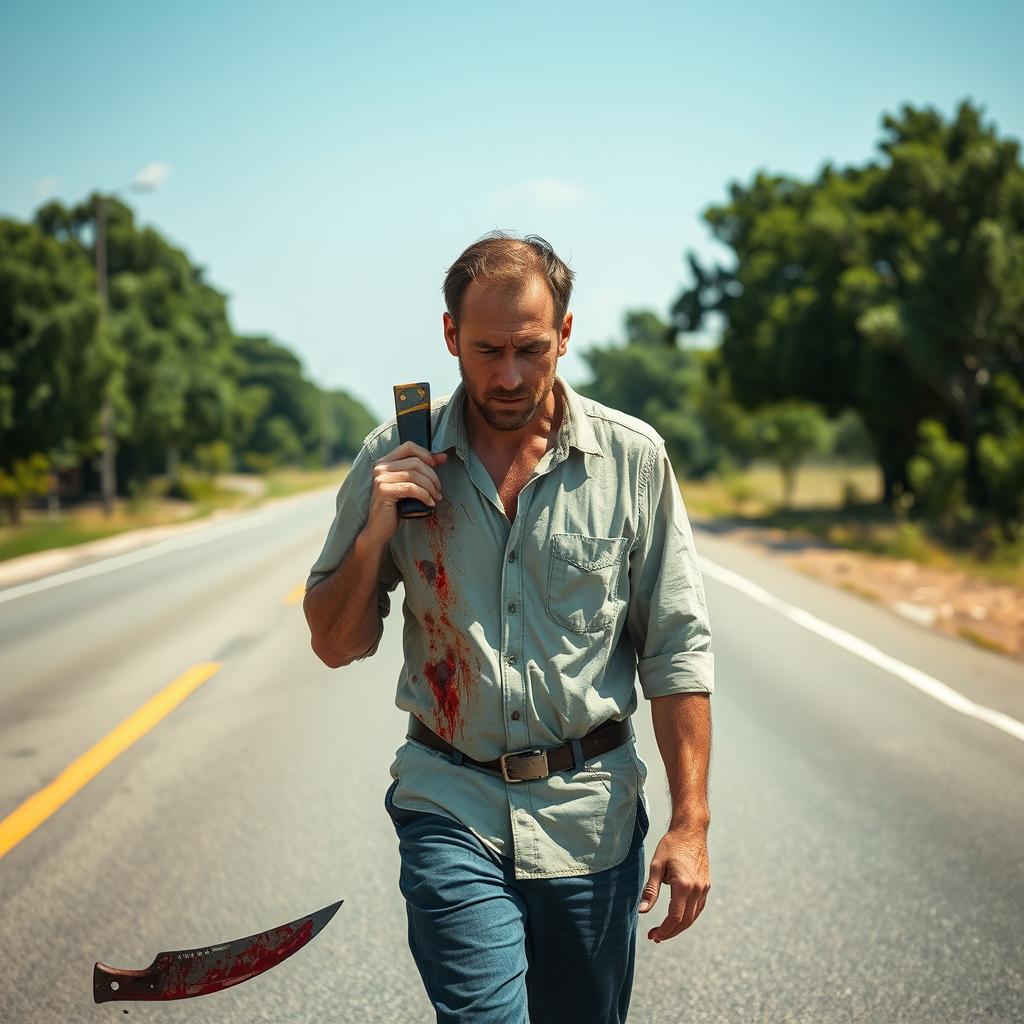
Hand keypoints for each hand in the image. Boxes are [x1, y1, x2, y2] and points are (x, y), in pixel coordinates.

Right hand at [366, 441, 447, 542]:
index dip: (426, 454)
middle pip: (415, 462)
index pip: (409, 446)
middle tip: (438, 489)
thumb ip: (422, 470)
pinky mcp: (384, 491)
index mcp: (385, 462)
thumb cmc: (395, 507)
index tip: (437, 465)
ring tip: (436, 497)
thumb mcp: (409, 485)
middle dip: (432, 476)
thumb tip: (443, 457)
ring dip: (430, 487)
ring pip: (415, 475)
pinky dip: (425, 496)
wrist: (378, 529)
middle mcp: (381, 467)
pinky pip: (411, 489)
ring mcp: (381, 479)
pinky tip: (429, 503)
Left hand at [637, 823, 709, 941]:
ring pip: (693, 917)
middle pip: (686, 921)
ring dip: (679, 927)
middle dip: (670, 932)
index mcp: (684, 886)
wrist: (691, 830)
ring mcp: (704, 888)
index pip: (675, 918)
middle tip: (655, 936)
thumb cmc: (671, 845)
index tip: (652, 935)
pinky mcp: (706, 885)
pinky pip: (698, 908)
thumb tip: (642, 911)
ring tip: (664, 930)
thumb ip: (651, 890)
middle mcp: (698, 890)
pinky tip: (677, 917)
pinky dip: (688, 917)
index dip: (664, 930)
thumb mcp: (656, 865)